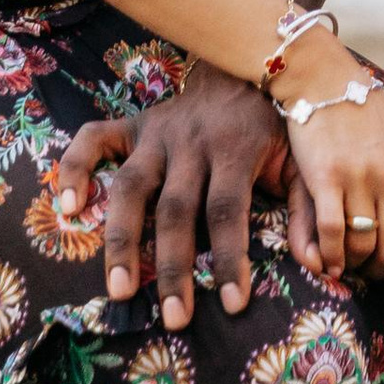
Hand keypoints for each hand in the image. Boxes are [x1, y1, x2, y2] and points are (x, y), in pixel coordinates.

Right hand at [55, 65, 286, 326]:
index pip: (228, 210)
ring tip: (119, 289)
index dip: (231, 258)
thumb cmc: (276, 125)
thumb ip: (311, 208)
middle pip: (176, 209)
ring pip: (130, 187)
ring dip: (121, 239)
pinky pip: (94, 140)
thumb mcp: (302, 159)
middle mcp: (190, 142)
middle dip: (174, 268)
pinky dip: (74, 168)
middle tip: (175, 319)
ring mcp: (156, 133)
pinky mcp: (133, 126)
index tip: (234, 305)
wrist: (247, 64)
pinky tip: (65, 208)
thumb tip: (319, 261)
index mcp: (234, 149)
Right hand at [280, 57, 383, 303]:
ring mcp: (361, 178)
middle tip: (371, 274)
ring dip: (357, 265)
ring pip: (365, 246)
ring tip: (349, 265)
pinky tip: (329, 264)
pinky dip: (332, 256)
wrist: (325, 79)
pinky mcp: (327, 177)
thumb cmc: (365, 116)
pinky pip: (333, 233)